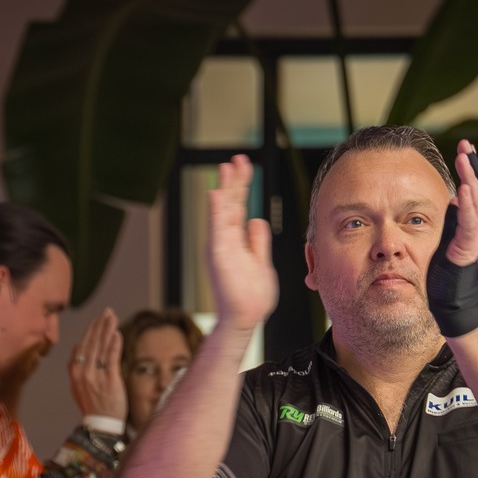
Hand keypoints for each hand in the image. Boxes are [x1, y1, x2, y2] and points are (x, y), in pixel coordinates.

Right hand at [66, 309, 124, 419]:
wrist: (101, 426)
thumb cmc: (93, 405)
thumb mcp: (78, 385)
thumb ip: (77, 366)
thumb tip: (78, 346)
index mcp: (75, 372)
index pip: (83, 345)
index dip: (90, 331)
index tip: (97, 319)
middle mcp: (83, 372)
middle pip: (92, 343)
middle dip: (99, 325)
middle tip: (107, 311)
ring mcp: (96, 376)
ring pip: (101, 347)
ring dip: (107, 329)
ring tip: (112, 316)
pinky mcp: (110, 380)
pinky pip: (111, 358)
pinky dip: (114, 344)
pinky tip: (116, 333)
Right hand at [205, 155, 276, 330]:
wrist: (245, 319)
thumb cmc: (252, 296)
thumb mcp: (261, 262)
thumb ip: (258, 241)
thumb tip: (256, 220)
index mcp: (235, 240)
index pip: (238, 206)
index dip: (241, 186)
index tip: (244, 166)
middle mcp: (225, 241)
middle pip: (229, 205)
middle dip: (234, 181)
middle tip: (237, 159)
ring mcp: (221, 247)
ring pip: (222, 212)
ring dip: (224, 189)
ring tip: (226, 168)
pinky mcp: (218, 257)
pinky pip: (217, 230)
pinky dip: (216, 212)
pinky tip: (217, 194)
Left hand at [446, 138, 477, 265]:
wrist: (450, 302)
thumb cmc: (444, 273)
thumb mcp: (444, 237)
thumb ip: (451, 218)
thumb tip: (452, 198)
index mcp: (469, 222)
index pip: (472, 190)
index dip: (470, 168)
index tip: (464, 148)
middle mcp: (476, 226)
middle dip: (473, 166)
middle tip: (466, 144)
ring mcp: (475, 236)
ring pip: (477, 202)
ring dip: (471, 178)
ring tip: (464, 158)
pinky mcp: (470, 247)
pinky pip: (471, 222)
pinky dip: (468, 205)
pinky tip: (465, 189)